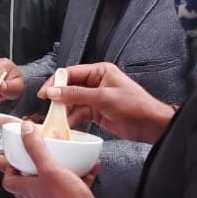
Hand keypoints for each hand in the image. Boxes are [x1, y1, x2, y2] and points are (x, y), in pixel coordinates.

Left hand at [0, 121, 99, 197]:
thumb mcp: (48, 168)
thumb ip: (36, 149)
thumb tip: (25, 131)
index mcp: (27, 189)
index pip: (8, 180)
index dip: (9, 168)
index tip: (15, 157)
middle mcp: (37, 196)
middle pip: (30, 179)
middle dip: (35, 166)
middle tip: (40, 154)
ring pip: (52, 182)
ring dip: (59, 169)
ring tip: (67, 157)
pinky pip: (73, 185)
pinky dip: (80, 175)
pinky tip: (90, 166)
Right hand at [41, 63, 174, 143]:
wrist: (151, 126)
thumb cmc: (137, 106)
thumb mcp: (104, 97)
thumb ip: (77, 95)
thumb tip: (55, 92)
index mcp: (100, 72)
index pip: (71, 73)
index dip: (56, 82)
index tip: (45, 92)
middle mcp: (96, 83)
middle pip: (69, 88)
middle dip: (58, 98)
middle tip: (48, 106)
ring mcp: (95, 98)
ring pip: (72, 102)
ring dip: (63, 110)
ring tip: (56, 118)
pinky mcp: (96, 112)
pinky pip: (78, 113)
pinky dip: (71, 119)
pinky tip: (66, 124)